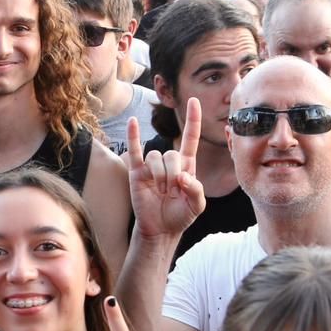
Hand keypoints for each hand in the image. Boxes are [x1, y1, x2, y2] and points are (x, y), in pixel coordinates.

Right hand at [125, 97, 204, 238]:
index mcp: (186, 166)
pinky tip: (133, 122)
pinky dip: (133, 136)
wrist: (160, 230)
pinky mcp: (137, 172)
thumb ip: (196, 190)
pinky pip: (135, 151)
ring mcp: (152, 166)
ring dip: (159, 175)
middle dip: (172, 173)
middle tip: (171, 192)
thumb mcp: (197, 206)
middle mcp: (169, 163)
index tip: (194, 101)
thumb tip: (181, 176)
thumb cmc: (180, 216)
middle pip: (171, 153)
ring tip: (160, 192)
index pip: (190, 138)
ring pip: (155, 157)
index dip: (193, 120)